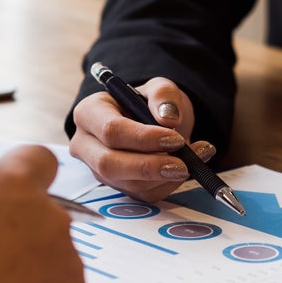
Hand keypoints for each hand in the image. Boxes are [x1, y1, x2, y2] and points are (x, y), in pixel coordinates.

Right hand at [69, 77, 215, 201]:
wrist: (154, 121)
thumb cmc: (150, 103)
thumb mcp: (159, 88)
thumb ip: (163, 95)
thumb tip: (169, 117)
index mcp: (89, 113)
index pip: (110, 131)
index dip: (142, 138)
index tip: (173, 138)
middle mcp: (87, 145)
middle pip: (109, 164)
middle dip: (149, 167)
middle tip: (182, 164)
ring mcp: (99, 170)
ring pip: (128, 184)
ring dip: (165, 177)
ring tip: (195, 159)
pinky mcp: (118, 187)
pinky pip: (144, 194)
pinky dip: (170, 184)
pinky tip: (189, 167)